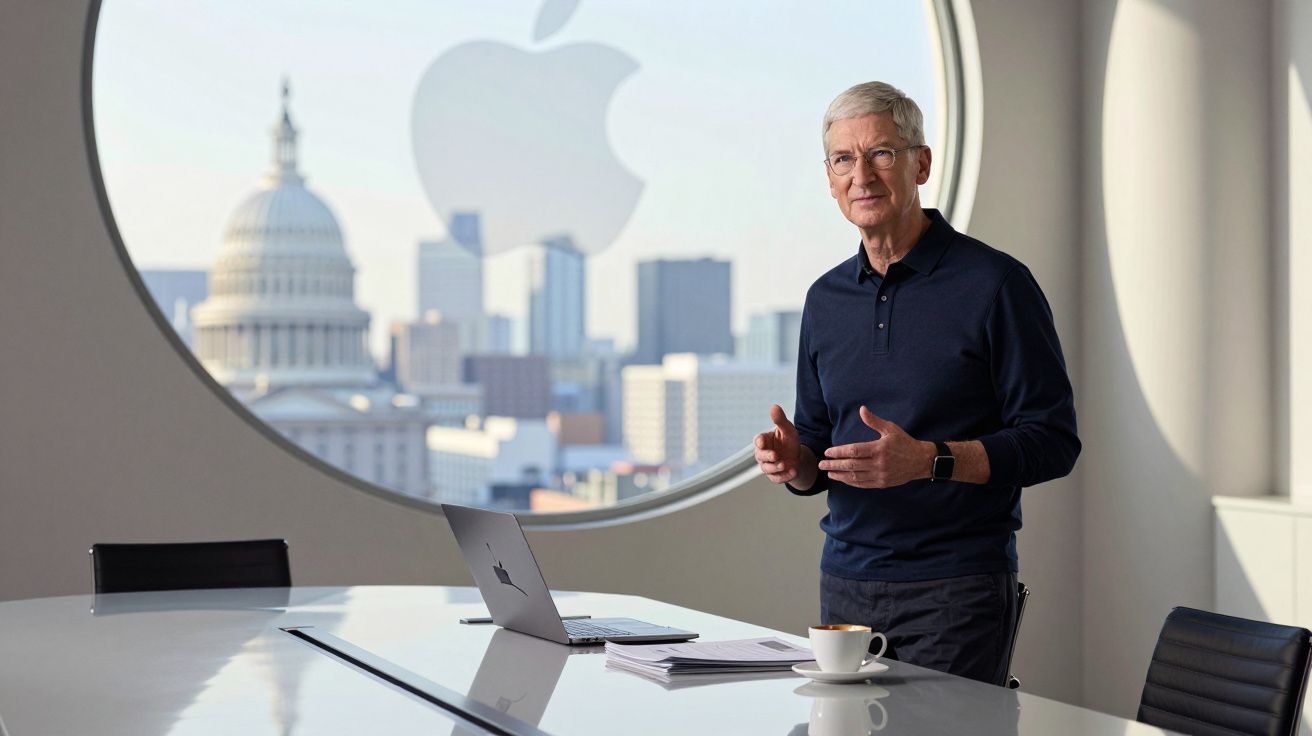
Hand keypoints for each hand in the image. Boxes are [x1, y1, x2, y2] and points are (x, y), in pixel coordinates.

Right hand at [754, 404, 801, 483]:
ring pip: (767, 469)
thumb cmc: (789, 441)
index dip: (759, 442)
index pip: (758, 441)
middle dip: (767, 457)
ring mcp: (768, 466)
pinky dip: (784, 476)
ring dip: (775, 468)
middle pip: (760, 456)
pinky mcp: (775, 476)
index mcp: (764, 441)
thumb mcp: (788, 429)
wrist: (798, 457)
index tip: (762, 442)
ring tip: (785, 464)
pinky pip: (776, 478)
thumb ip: (780, 420)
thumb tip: (774, 406)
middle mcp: (763, 454)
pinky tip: (793, 472)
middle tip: (775, 456)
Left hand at [817, 406, 934, 488]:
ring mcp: (880, 475)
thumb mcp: (890, 429)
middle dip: (834, 465)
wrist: (921, 461)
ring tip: (829, 473)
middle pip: (851, 466)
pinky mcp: (882, 483)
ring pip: (855, 477)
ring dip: (840, 475)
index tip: (828, 452)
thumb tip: (861, 409)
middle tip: (821, 464)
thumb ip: (874, 421)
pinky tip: (843, 479)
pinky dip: (851, 482)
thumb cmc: (904, 442)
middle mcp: (878, 463)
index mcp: (878, 449)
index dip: (839, 452)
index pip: (854, 451)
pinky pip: (863, 484)